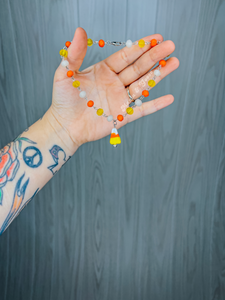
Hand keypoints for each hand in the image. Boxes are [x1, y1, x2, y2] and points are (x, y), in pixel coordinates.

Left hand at [47, 27, 178, 150]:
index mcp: (104, 71)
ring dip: (158, 75)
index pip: (125, 56)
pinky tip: (169, 98)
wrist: (64, 126)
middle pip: (138, 68)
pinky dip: (156, 105)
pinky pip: (142, 109)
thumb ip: (74, 54)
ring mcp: (120, 99)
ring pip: (143, 85)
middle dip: (154, 57)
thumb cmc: (63, 101)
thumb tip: (79, 30)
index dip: (140, 47)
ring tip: (174, 63)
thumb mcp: (66, 74)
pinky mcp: (123, 116)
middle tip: (170, 46)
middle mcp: (115, 83)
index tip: (155, 37)